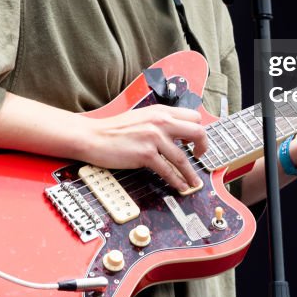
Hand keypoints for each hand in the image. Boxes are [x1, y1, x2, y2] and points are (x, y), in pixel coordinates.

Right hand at [77, 105, 208, 192]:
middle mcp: (160, 121)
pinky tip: (180, 186)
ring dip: (191, 173)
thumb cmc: (114, 129)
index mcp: (161, 111)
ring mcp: (154, 137)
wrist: (93, 136)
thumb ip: (160, 122)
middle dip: (203, 147)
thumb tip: (177, 134)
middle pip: (197, 132)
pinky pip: (168, 170)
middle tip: (200, 156)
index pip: (193, 117)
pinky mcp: (146, 154)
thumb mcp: (142, 117)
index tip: (195, 142)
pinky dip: (177, 181)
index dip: (197, 130)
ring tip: (194, 182)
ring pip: (183, 157)